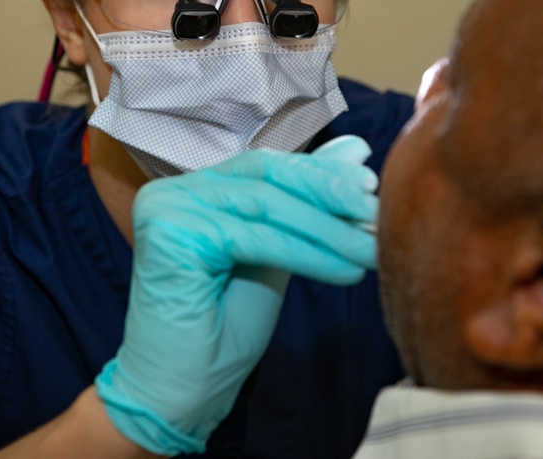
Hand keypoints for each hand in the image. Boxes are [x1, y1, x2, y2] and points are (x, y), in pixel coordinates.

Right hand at [95, 136, 378, 454]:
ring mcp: (167, 208)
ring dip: (327, 229)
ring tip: (371, 249)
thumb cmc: (222, 331)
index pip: (266, 167)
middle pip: (265, 176)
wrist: (179, 392)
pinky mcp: (172, 234)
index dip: (320, 174)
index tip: (369, 188)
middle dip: (327, 193)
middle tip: (374, 211)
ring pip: (266, 206)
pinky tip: (344, 271)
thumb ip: (306, 206)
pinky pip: (255, 238)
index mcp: (196, 189)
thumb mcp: (277, 256)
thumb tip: (355, 149)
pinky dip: (307, 253)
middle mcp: (174, 191)